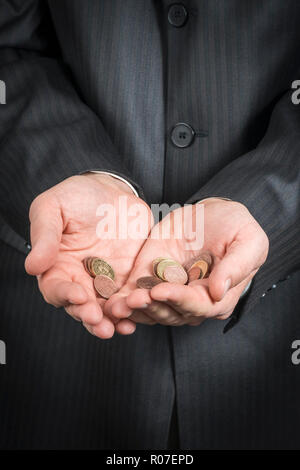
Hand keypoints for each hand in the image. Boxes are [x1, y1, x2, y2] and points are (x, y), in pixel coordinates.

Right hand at [25, 173, 151, 337]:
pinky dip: (134, 309)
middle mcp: (79, 279)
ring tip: (122, 326)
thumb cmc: (76, 196)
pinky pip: (130, 298)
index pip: (57, 289)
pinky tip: (139, 315)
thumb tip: (33, 267)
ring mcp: (105, 281)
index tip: (79, 297)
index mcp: (57, 266)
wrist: (112, 191)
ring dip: (113, 320)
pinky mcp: (128, 278)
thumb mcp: (53, 207)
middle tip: (100, 322)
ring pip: (107, 309)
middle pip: (82, 307)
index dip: (66, 295)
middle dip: (91, 317)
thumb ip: (44, 235)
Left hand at [105, 199, 268, 325]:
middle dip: (151, 307)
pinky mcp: (149, 278)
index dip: (179, 300)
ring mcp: (168, 290)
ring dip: (133, 310)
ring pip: (150, 309)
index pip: (198, 306)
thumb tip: (219, 291)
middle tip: (134, 299)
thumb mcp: (247, 242)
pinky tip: (110, 302)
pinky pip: (134, 294)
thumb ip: (236, 267)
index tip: (162, 291)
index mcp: (217, 296)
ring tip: (118, 305)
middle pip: (170, 312)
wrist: (211, 214)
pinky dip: (122, 300)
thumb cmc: (236, 228)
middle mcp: (190, 300)